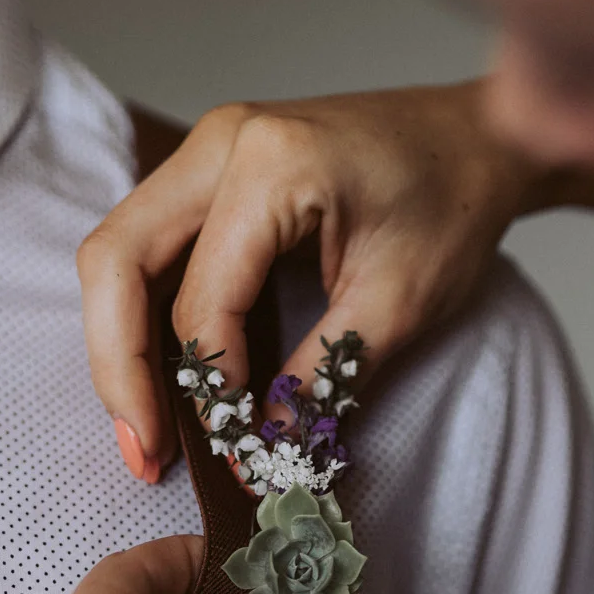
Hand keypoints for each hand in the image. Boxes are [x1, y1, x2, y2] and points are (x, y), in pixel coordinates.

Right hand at [81, 80, 593, 479]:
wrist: (476, 141)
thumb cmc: (453, 203)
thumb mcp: (400, 303)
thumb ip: (321, 376)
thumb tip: (262, 448)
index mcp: (272, 162)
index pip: (201, 296)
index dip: (209, 385)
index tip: (231, 450)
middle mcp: (219, 143)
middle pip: (117, 262)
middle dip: (120, 368)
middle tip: (143, 452)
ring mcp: (205, 152)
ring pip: (118, 255)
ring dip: (121, 348)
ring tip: (144, 432)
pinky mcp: (207, 174)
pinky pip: (147, 249)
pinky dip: (143, 318)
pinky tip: (165, 382)